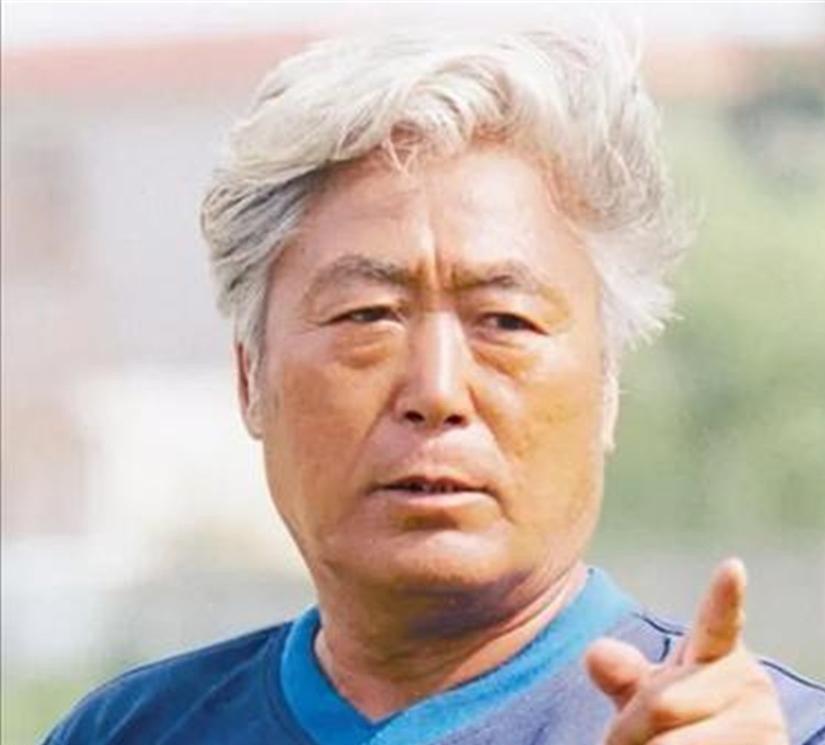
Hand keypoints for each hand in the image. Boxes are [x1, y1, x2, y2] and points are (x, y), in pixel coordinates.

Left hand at [585, 558, 789, 743]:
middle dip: (630, 731)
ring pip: (670, 744)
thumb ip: (625, 674)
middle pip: (662, 704)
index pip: (719, 621)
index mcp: (720, 651)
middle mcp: (750, 682)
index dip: (725, 596)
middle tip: (630, 741)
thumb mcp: (650, 695)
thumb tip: (596, 652)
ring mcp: (763, 725)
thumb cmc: (684, 725)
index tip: (732, 568)